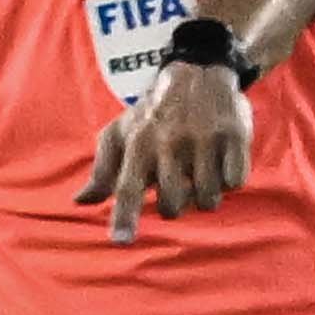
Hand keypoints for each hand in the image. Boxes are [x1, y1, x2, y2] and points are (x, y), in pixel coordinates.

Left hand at [78, 65, 254, 242]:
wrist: (198, 72)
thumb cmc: (151, 114)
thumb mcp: (120, 134)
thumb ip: (102, 171)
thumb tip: (80, 202)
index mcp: (138, 144)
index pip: (127, 188)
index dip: (124, 216)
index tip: (120, 241)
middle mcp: (170, 143)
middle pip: (172, 204)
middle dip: (173, 206)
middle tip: (175, 187)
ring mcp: (204, 140)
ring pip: (206, 198)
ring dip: (203, 196)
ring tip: (198, 176)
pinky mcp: (235, 137)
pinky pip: (234, 181)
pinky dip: (228, 181)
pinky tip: (220, 164)